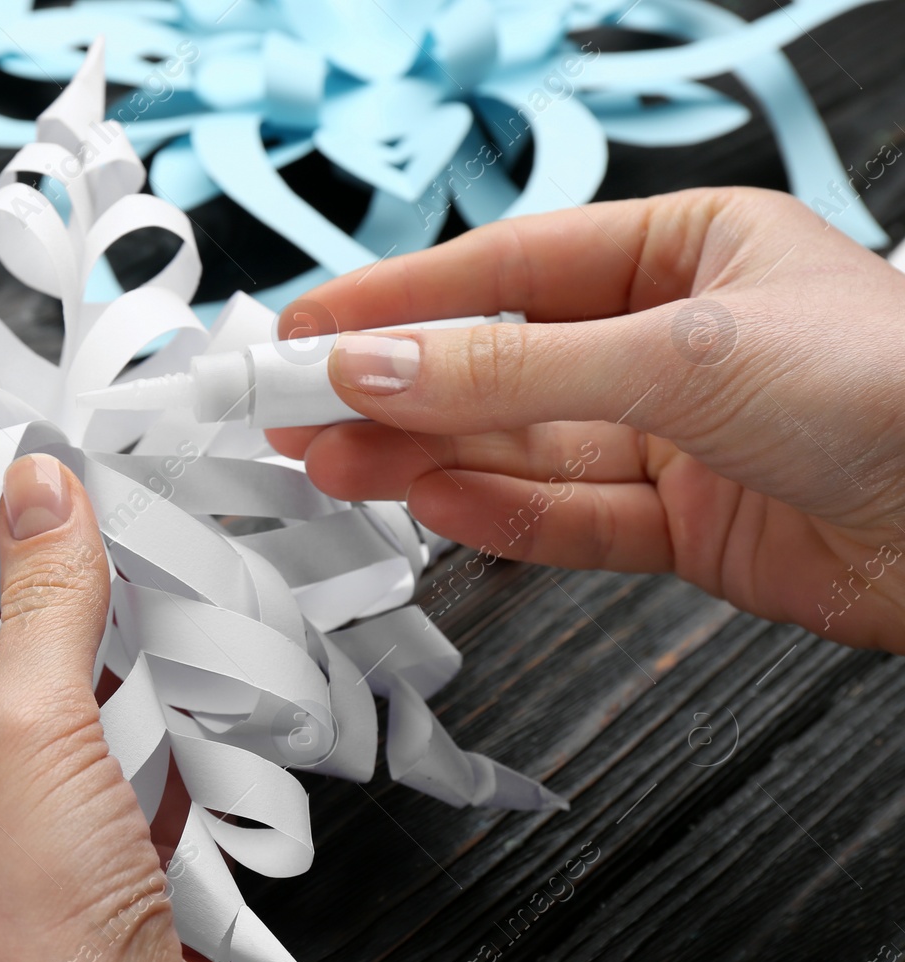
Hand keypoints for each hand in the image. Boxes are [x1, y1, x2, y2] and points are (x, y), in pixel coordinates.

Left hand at [0, 454, 297, 961]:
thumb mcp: (20, 745)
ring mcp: (61, 873)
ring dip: (119, 680)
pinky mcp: (145, 887)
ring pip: (85, 741)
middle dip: (39, 626)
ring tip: (140, 595)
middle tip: (75, 539)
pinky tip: (196, 693)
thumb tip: (36, 505)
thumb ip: (35, 616)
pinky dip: (181, 743)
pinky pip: (157, 787)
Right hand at [268, 188, 904, 652]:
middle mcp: (674, 343)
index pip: (509, 266)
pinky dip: (500, 515)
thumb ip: (517, 368)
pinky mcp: (687, 527)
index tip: (309, 325)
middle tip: (298, 407)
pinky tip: (433, 504)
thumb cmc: (898, 391)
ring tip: (335, 462)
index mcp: (687, 253)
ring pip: (523, 445)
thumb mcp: (680, 354)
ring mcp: (678, 439)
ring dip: (426, 456)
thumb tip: (381, 364)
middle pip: (502, 362)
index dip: (400, 297)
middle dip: (397, 387)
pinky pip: (569, 517)